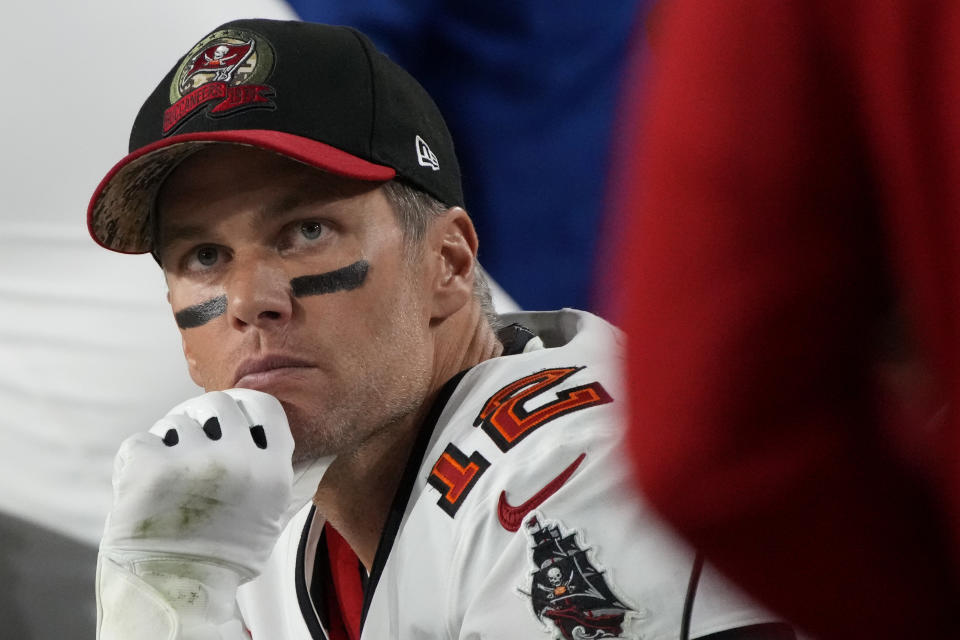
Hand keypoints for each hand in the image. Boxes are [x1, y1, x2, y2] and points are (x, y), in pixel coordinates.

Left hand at [97, 389, 294, 639]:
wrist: (179, 591)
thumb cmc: (226, 557)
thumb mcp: (270, 517)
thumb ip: (279, 478)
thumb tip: (301, 449)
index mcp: (271, 470)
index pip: (265, 408)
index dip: (246, 407)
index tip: (232, 417)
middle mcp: (237, 459)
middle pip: (219, 404)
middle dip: (204, 418)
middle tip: (194, 440)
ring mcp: (193, 461)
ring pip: (178, 421)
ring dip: (171, 441)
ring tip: (168, 474)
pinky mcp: (151, 467)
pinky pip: (141, 442)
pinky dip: (139, 459)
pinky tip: (143, 485)